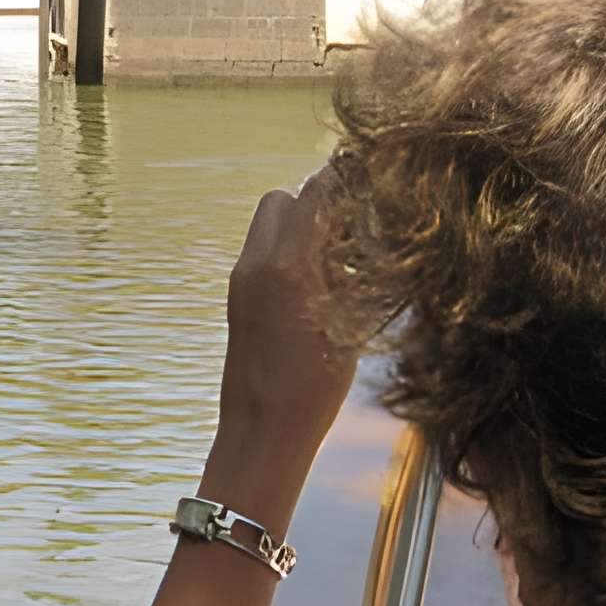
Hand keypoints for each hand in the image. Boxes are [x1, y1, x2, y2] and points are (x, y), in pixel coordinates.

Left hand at [214, 178, 355, 470]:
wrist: (262, 431)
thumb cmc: (313, 389)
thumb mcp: (348, 327)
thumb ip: (350, 275)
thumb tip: (363, 235)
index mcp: (287, 267)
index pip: (313, 195)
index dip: (342, 179)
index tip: (369, 175)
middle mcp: (256, 263)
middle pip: (280, 200)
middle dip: (315, 203)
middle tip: (352, 228)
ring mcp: (240, 279)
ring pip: (268, 225)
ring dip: (301, 228)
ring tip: (338, 259)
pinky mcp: (236, 296)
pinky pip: (262, 253)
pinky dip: (288, 252)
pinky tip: (318, 284)